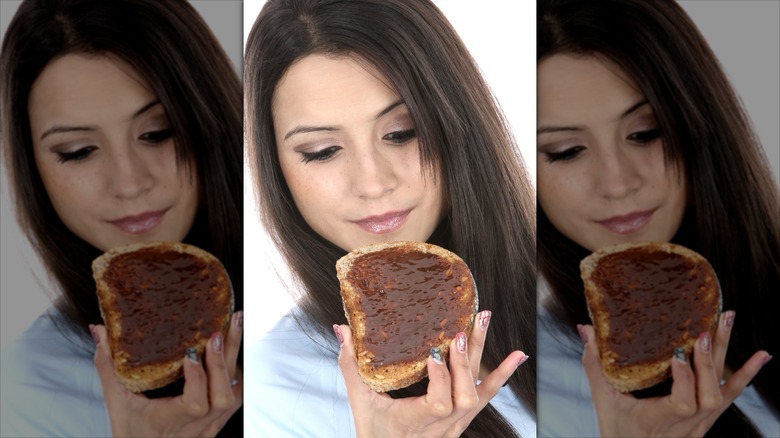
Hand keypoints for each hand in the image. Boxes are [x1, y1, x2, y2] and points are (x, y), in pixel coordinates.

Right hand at [91, 311, 242, 436]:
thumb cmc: (131, 433)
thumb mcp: (117, 402)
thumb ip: (108, 367)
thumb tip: (99, 331)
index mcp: (170, 422)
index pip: (195, 404)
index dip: (197, 378)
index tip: (190, 354)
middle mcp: (196, 427)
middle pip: (222, 398)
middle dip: (221, 362)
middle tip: (217, 332)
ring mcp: (211, 426)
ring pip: (233, 396)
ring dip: (233, 360)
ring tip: (235, 327)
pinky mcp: (218, 422)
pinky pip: (235, 397)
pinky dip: (235, 373)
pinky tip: (232, 349)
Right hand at [335, 310, 528, 437]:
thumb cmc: (375, 433)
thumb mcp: (360, 401)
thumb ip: (351, 366)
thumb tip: (342, 330)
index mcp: (415, 421)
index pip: (438, 403)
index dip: (441, 378)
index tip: (435, 353)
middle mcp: (442, 425)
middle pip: (465, 394)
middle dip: (463, 360)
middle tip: (460, 330)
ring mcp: (456, 422)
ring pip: (478, 390)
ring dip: (483, 354)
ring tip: (484, 319)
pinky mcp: (463, 417)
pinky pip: (487, 395)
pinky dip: (503, 374)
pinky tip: (518, 355)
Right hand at [579, 310, 770, 436]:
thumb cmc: (617, 429)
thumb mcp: (604, 399)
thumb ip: (595, 365)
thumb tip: (586, 329)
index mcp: (659, 420)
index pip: (682, 403)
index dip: (684, 378)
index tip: (679, 353)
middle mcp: (687, 424)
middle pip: (709, 394)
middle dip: (707, 362)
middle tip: (704, 332)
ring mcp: (701, 422)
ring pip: (723, 391)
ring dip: (727, 356)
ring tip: (727, 320)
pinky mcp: (708, 417)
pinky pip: (732, 395)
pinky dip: (748, 374)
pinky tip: (763, 355)